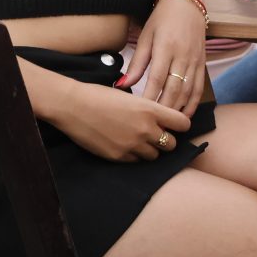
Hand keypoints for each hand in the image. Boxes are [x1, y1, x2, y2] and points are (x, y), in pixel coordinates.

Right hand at [49, 80, 190, 161]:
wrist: (73, 105)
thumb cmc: (100, 95)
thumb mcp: (131, 97)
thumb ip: (149, 110)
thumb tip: (163, 120)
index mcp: (151, 110)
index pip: (183, 124)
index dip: (180, 125)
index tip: (174, 125)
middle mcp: (145, 129)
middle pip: (171, 144)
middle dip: (166, 140)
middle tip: (156, 135)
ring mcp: (132, 145)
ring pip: (154, 156)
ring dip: (150, 150)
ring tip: (139, 140)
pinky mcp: (118, 157)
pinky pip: (136, 161)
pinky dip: (134, 155)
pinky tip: (125, 145)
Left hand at [121, 0, 209, 115]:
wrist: (187, 4)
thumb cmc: (162, 20)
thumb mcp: (145, 37)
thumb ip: (136, 63)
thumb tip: (122, 86)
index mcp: (166, 47)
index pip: (157, 79)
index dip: (149, 98)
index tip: (140, 114)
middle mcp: (183, 55)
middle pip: (174, 89)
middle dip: (164, 110)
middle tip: (153, 127)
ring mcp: (195, 60)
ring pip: (188, 91)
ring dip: (178, 110)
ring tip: (167, 126)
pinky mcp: (202, 63)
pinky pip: (199, 88)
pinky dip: (192, 104)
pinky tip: (184, 115)